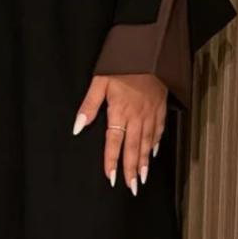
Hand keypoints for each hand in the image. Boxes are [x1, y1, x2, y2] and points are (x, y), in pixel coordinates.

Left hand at [73, 74, 166, 194]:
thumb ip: (89, 105)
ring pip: (147, 143)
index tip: (111, 178)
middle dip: (131, 169)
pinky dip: (156, 143)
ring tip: (142, 178)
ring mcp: (151, 113)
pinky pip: (159, 130)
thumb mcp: (100, 81)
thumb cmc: (123, 64)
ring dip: (144, 162)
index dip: (112, 161)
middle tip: (132, 187)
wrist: (151, 51)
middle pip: (133, 148)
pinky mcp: (160, 107)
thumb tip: (77, 126)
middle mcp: (137, 116)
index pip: (114, 142)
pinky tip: (154, 153)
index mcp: (120, 111)